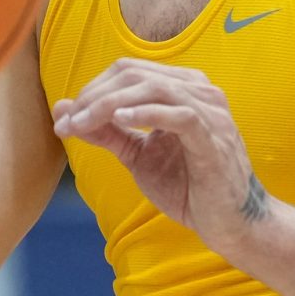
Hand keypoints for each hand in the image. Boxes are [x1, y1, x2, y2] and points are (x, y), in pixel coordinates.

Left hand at [51, 58, 273, 256]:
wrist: (229, 223)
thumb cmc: (188, 186)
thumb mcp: (137, 155)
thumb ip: (106, 131)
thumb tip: (64, 109)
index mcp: (182, 88)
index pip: (128, 72)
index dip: (91, 90)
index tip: (64, 119)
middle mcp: (198, 90)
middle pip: (135, 73)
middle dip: (94, 96)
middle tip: (68, 121)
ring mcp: (210, 111)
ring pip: (153, 88)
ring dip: (109, 104)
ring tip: (83, 123)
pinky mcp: (214, 138)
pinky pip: (179, 114)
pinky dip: (146, 113)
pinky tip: (120, 121)